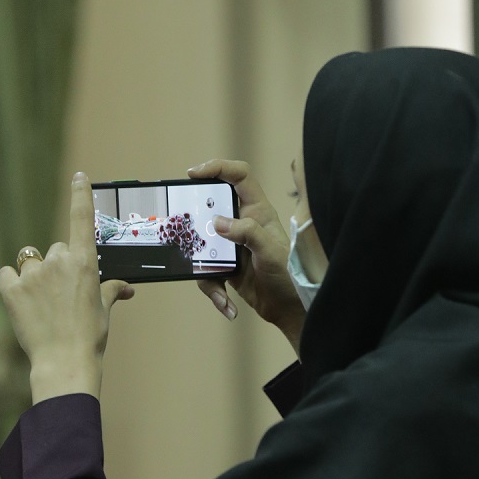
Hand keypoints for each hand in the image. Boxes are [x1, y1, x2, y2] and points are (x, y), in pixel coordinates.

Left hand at [0, 173, 134, 402]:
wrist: (65, 362)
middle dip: (58, 266)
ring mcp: (33, 274)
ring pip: (31, 261)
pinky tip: (21, 301)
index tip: (79, 177)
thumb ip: (110, 290)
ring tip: (42, 302)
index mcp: (85, 262)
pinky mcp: (11, 289)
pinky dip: (12, 284)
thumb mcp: (104, 310)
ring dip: (36, 274)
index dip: (80, 194)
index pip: (81, 218)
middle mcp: (58, 261)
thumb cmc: (90, 337)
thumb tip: (125, 288)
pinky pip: (8, 275)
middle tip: (63, 295)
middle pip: (55, 249)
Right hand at [187, 159, 304, 354]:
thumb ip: (248, 233)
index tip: (193, 174)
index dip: (217, 167)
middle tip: (185, 231)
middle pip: (211, 209)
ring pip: (203, 245)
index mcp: (258, 211)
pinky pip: (208, 273)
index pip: (239, 177)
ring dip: (204, 269)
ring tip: (219, 289)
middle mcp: (244, 224)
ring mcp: (233, 246)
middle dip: (196, 221)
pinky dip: (215, 292)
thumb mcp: (271, 252)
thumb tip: (218, 223)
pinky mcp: (227, 267)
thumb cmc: (291, 276)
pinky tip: (228, 307)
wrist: (293, 310)